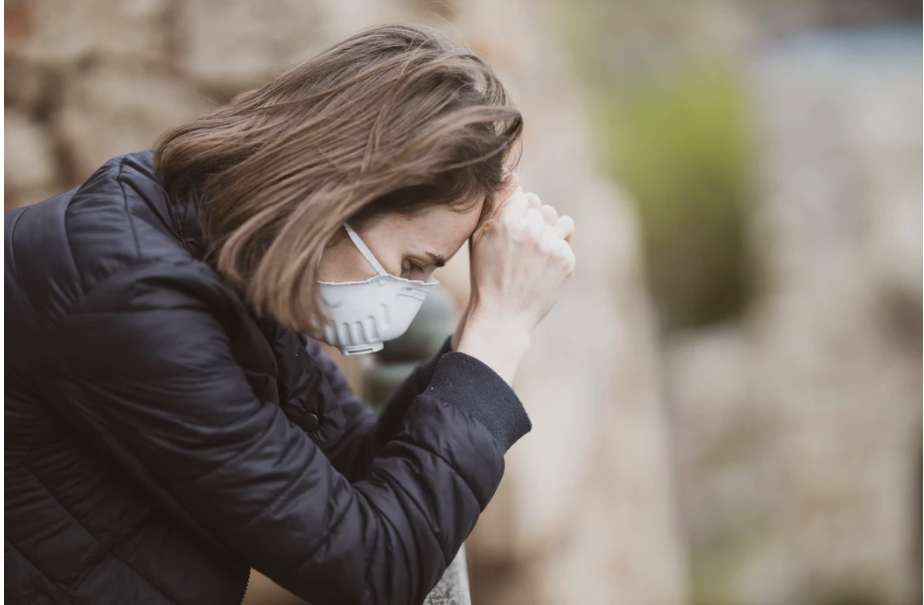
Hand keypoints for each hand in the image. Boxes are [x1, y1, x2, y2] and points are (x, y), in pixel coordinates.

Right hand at [455, 173, 575, 382]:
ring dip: (547, 230)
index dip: (515, 212)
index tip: (509, 231)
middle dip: (530, 222)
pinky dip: (556, 248)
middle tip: (519, 248)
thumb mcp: (479, 238)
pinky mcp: (566, 259)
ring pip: (556, 219)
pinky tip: (542, 265)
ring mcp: (551, 245)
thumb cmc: (486, 275)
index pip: (522, 195)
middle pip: (539, 207)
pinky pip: (566, 237)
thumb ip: (495, 205)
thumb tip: (514, 176)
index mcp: (507, 222)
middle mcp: (531, 230)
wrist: (503, 316)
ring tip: (533, 253)